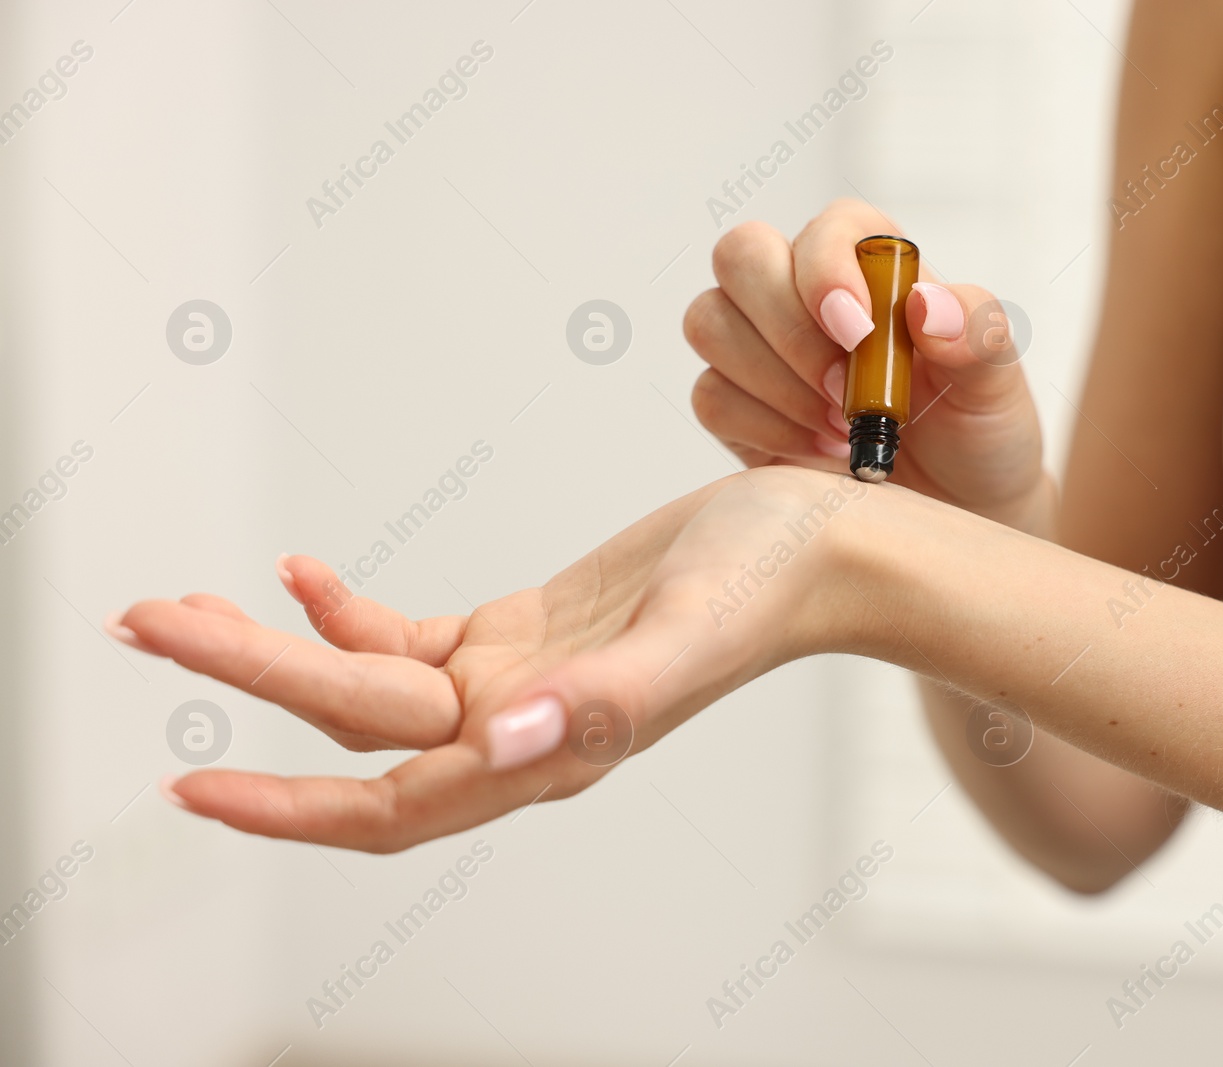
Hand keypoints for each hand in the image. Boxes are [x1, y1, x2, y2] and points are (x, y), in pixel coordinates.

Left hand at [111, 467, 876, 852]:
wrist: (814, 547)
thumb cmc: (772, 584)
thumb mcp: (694, 631)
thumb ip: (609, 697)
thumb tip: (507, 740)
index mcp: (554, 748)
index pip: (397, 799)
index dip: (294, 807)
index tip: (195, 785)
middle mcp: (521, 728)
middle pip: (355, 723)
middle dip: (247, 678)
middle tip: (146, 624)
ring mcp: (516, 682)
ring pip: (368, 683)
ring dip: (276, 647)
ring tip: (183, 606)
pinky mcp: (523, 633)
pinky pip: (410, 639)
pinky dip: (349, 610)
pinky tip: (304, 574)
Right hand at [684, 198, 1053, 534]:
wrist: (953, 507)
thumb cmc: (975, 432)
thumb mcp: (997, 385)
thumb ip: (977, 335)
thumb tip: (927, 306)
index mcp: (871, 263)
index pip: (825, 228)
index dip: (826, 270)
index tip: (858, 333)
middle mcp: (803, 290)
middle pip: (741, 256)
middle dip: (788, 330)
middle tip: (844, 393)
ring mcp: (760, 347)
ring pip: (710, 323)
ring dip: (774, 384)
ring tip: (842, 429)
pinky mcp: (737, 407)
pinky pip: (710, 396)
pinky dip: (763, 429)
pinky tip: (819, 454)